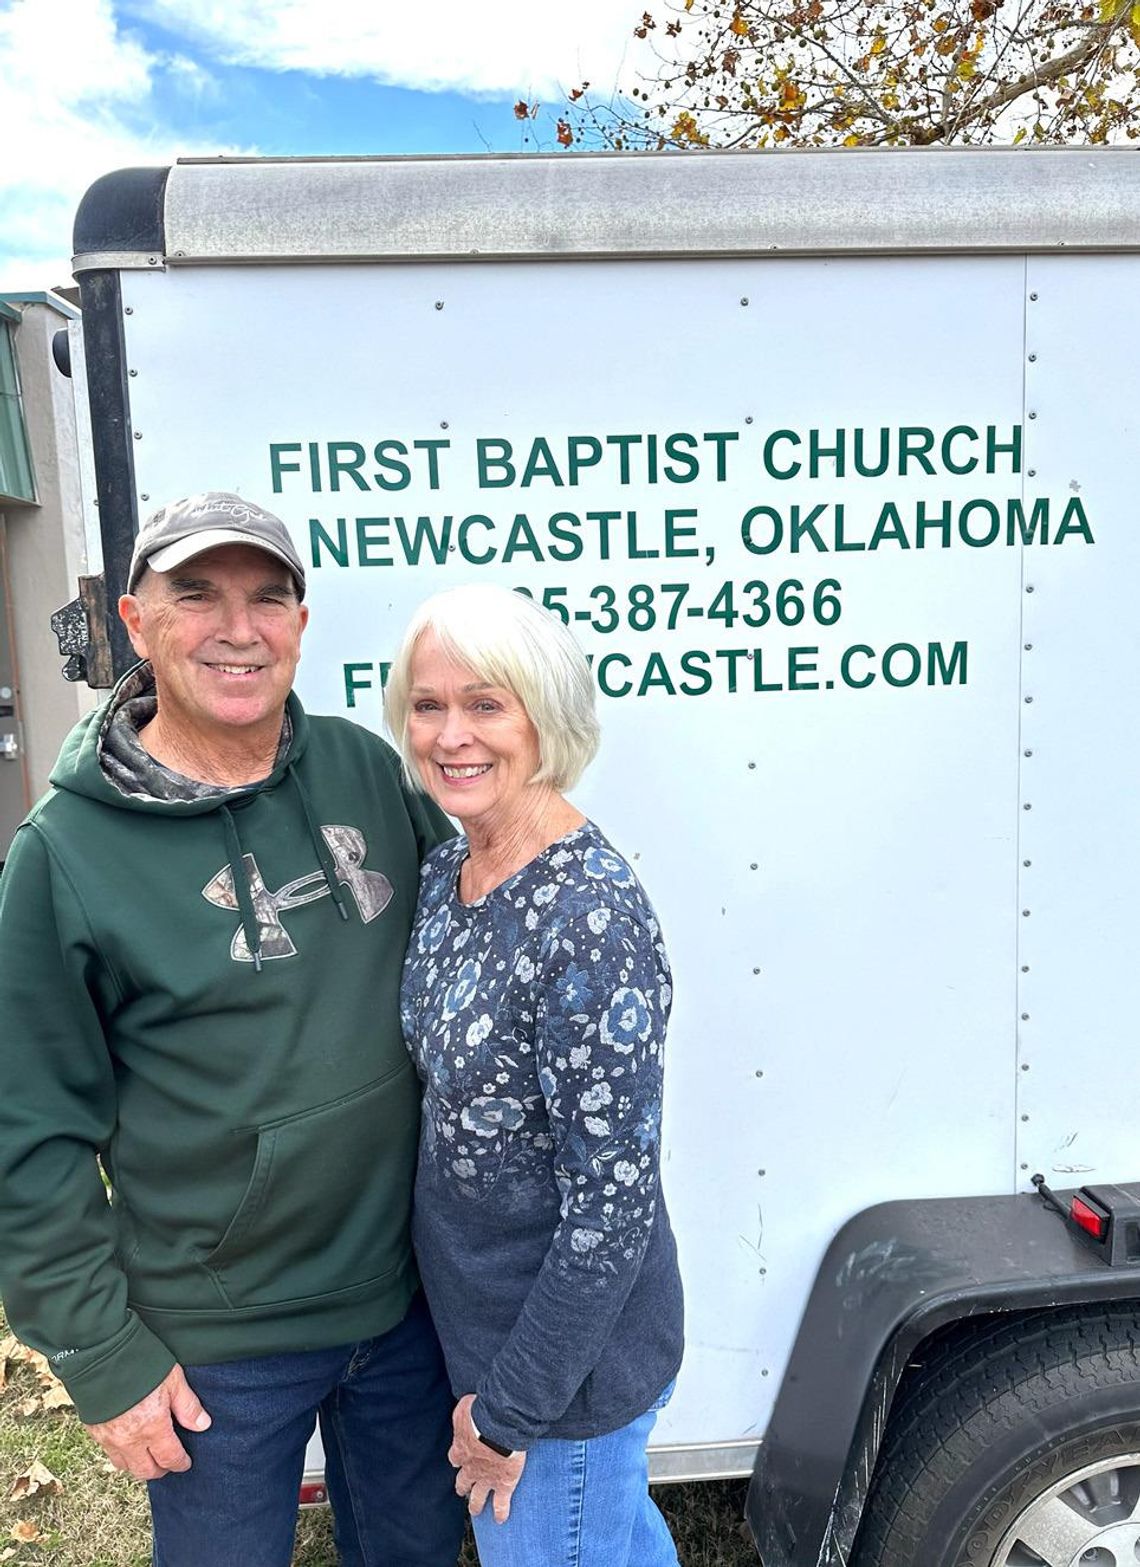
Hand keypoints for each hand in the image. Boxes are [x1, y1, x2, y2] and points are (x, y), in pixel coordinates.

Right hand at [85, 1365, 211, 1480]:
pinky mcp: (94, 1431)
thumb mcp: (173, 1380)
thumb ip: (187, 1406)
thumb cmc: (140, 1363)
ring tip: (148, 1455)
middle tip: (168, 1463)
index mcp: (152, 1428)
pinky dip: (121, 1454)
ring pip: (125, 1466)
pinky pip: (109, 1453)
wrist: (101, 1354)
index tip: (185, 1463)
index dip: (180, 1463)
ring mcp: (109, 1438)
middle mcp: (129, 1440)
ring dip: (138, 1465)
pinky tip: (128, 1443)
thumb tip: (203, 1425)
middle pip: (145, 1470)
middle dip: (159, 1470)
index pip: (169, 1458)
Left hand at [448, 1393, 525, 1523]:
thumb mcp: (465, 1408)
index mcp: (461, 1449)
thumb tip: (463, 1413)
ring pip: (477, 1497)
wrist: (500, 1426)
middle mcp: (471, 1467)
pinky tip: (500, 1520)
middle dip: (462, 1485)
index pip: (455, 1457)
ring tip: (475, 1510)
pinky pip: (500, 1503)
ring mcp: (486, 1478)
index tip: (459, 1459)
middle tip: (462, 1489)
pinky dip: (500, 1512)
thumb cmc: (483, 1413)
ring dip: (475, 1504)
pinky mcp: (503, 1484)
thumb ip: (462, 1415)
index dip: (458, 1459)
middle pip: (463, 1481)